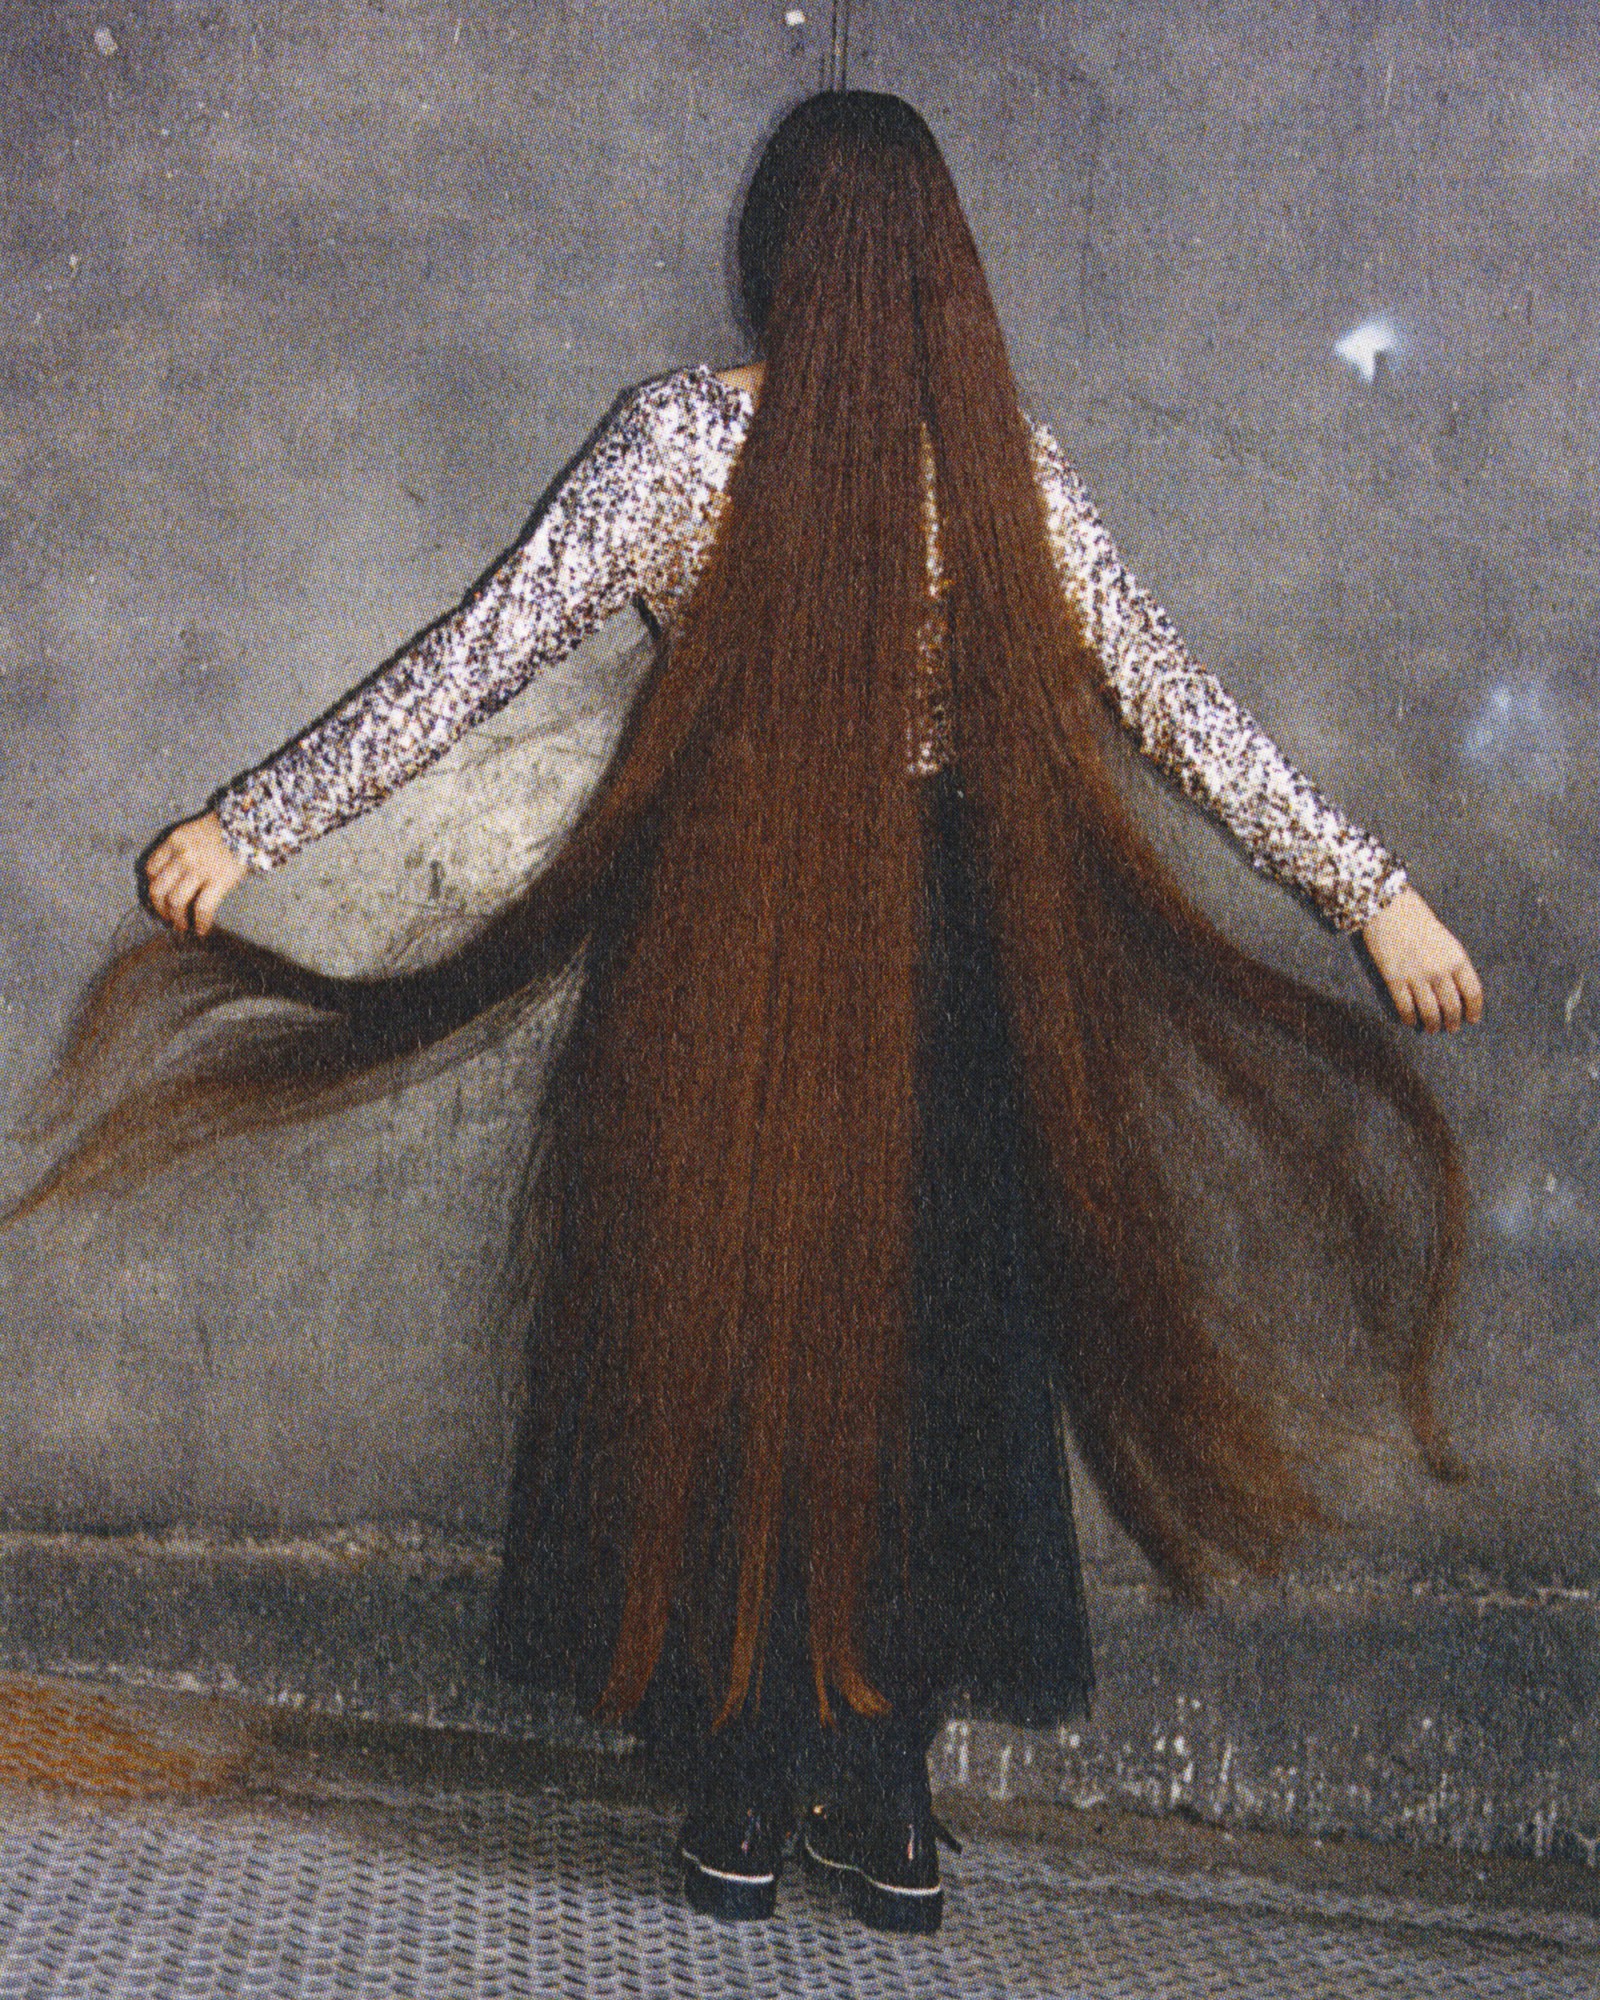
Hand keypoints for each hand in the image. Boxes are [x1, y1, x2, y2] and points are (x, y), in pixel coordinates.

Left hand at [143, 812, 246, 936]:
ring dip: (178, 919)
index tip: (159, 895)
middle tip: (167, 917)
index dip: (153, 885)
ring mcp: (199, 870)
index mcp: (175, 841)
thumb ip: (184, 847)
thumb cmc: (229, 826)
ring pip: (176, 902)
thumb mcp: (196, 829)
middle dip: (160, 908)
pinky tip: (202, 929)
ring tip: (183, 926)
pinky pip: (203, 908)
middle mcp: (182, 857)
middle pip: (159, 889)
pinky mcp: (219, 881)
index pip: (151, 868)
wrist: (252, 824)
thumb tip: (180, 869)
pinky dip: (200, 922)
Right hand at [1361, 887, 1482, 1032]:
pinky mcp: (1395, 980)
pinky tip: (1411, 1021)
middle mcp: (1440, 970)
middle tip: (1451, 1028)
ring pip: (1429, 1012)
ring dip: (1433, 1025)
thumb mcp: (1445, 939)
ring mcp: (1416, 976)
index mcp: (1457, 958)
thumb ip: (1452, 963)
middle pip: (1452, 1006)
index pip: (1473, 992)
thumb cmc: (1417, 919)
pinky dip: (1409, 1018)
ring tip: (1432, 1029)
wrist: (1387, 907)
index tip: (1472, 1019)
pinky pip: (1405, 1007)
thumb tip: (1454, 991)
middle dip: (1452, 1022)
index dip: (1474, 1009)